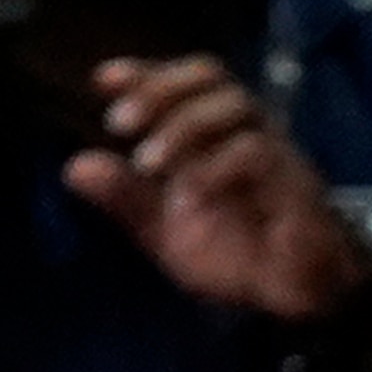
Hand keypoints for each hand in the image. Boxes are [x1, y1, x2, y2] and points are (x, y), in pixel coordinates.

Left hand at [64, 55, 369, 322]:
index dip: (146, 72)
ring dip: (183, 125)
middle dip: (159, 89)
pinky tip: (187, 197)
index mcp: (215, 136)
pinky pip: (258, 153)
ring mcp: (277, 154)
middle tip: (118, 125)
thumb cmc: (237, 258)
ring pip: (236, 105)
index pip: (186, 82)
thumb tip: (75, 167)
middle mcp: (247, 133)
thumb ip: (127, 200)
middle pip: (212, 75)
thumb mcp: (165, 233)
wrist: (295, 299)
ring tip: (146, 163)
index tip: (104, 81)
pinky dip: (213, 168)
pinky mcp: (297, 183)